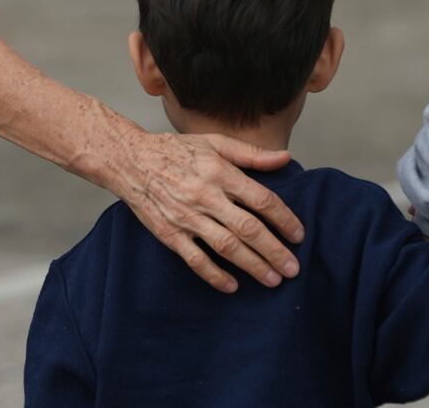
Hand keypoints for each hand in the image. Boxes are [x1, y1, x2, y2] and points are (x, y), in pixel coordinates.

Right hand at [116, 132, 303, 292]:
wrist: (130, 160)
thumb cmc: (174, 150)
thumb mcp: (214, 142)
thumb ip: (250, 154)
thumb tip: (284, 158)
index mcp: (219, 171)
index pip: (261, 199)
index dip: (283, 219)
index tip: (298, 235)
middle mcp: (205, 195)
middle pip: (247, 228)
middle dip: (274, 251)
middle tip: (292, 268)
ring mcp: (186, 216)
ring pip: (226, 246)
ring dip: (252, 265)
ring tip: (272, 279)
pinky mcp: (169, 233)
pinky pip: (195, 259)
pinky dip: (215, 275)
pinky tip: (232, 285)